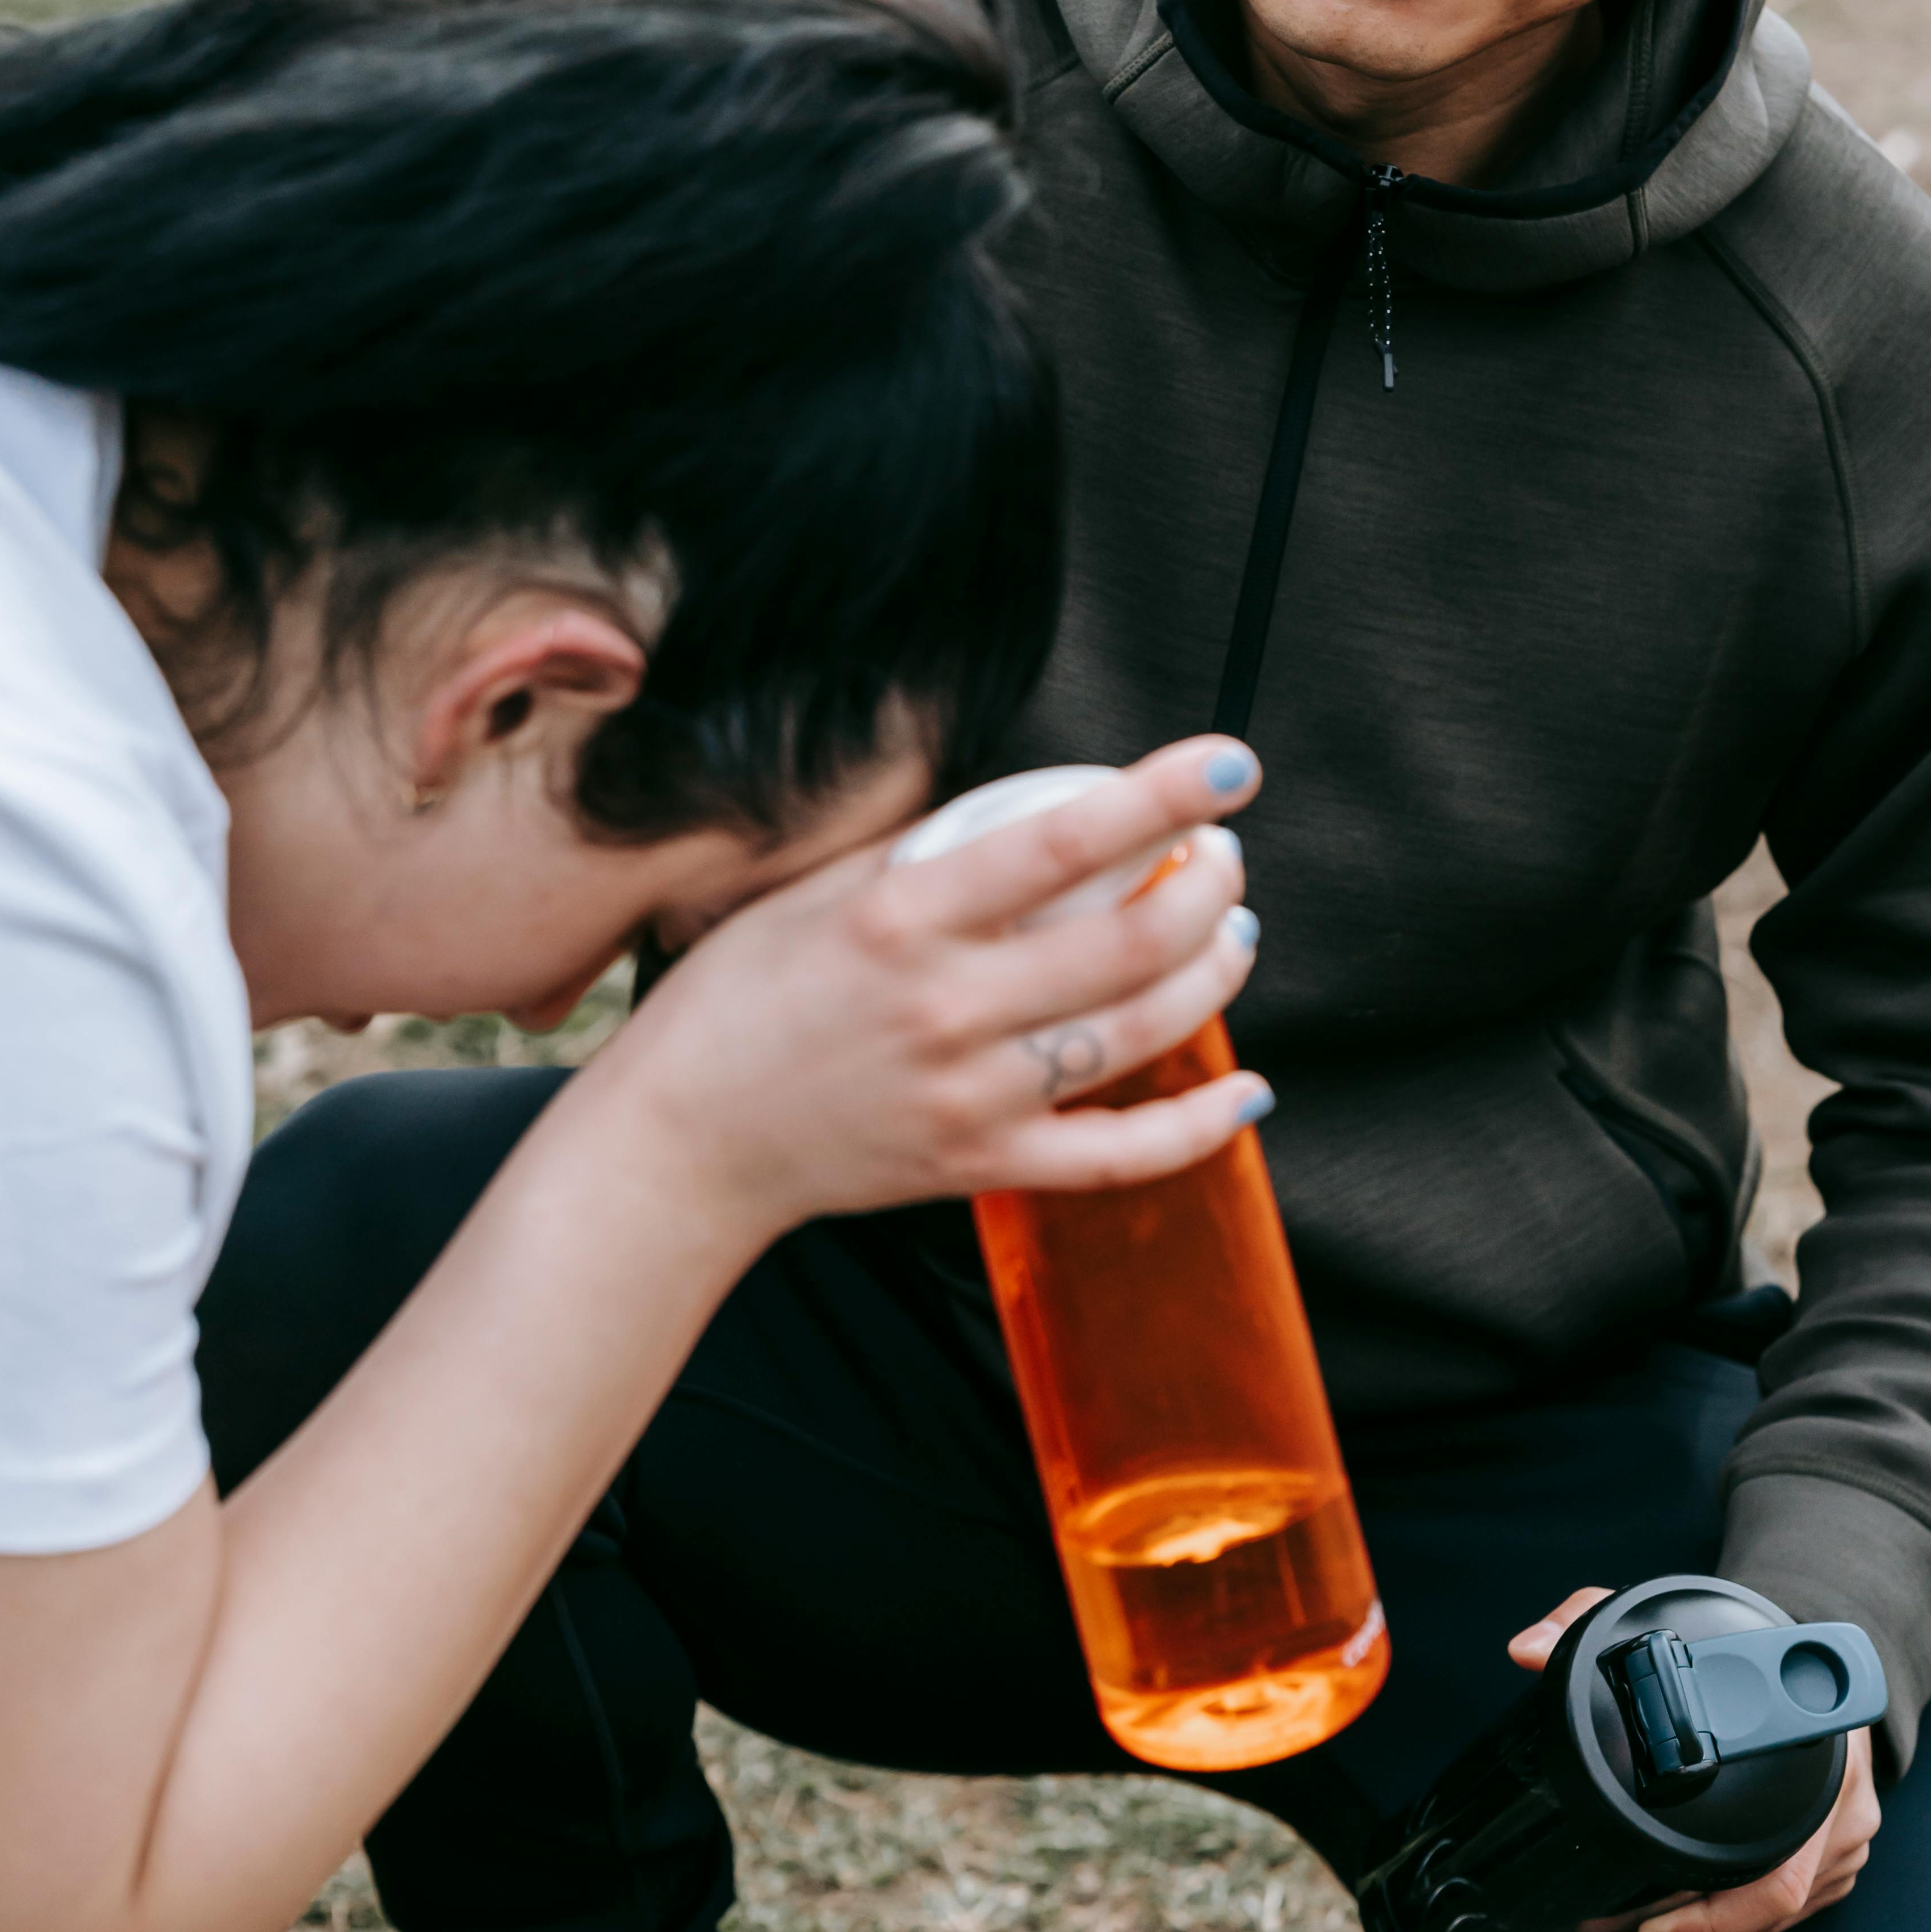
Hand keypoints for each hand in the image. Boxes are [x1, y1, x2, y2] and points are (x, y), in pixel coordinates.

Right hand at [585, 734, 1266, 1242]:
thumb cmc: (736, 1003)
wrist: (681, 1141)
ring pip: (1140, 1033)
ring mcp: (971, 1095)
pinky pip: (1120, 1157)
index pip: (1061, 841)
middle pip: (1129, 940)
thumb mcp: (811, 894)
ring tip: (1234, 935)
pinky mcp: (982, 1167)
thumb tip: (1023, 812)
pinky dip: (1200, 1127)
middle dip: (1210, 887)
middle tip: (1225, 858)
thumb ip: (919, 853)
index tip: (1227, 764)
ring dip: (1214, 976)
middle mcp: (946, 1006)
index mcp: (902, 920)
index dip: (1159, 796)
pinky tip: (1249, 1089)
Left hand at [1507, 1587, 1880, 1931]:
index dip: (1715, 1914)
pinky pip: (1756, 1923)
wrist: (1821, 1662)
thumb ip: (1595, 1618)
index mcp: (1819, 1775)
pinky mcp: (1820, 1876)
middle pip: (1751, 1921)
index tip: (1651, 1931)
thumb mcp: (1677, 1620)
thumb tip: (1526, 1650)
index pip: (1780, 1874)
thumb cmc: (1751, 1648)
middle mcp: (1836, 1828)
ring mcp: (1834, 1860)